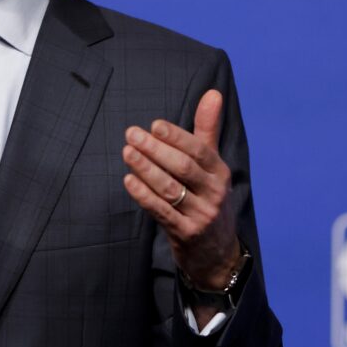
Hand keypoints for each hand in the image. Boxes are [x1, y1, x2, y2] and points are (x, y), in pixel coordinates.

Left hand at [122, 89, 240, 293]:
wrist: (217, 253)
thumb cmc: (208, 198)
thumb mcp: (212, 166)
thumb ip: (207, 130)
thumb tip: (212, 92)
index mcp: (220, 173)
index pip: (200, 151)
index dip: (177, 137)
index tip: (155, 125)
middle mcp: (214, 193)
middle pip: (183, 168)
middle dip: (156, 150)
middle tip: (131, 134)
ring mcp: (200, 215)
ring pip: (170, 189)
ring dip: (146, 170)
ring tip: (127, 152)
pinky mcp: (185, 234)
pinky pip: (162, 212)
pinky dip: (144, 195)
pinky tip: (129, 180)